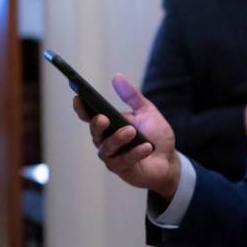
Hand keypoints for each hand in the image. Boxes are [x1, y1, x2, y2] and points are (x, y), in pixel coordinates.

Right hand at [72, 75, 180, 199]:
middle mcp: (105, 141)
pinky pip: (124, 161)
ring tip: (131, 131)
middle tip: (104, 118)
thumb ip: (132, 95)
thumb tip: (117, 76)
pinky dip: (135, 153)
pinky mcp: (122, 170)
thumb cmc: (155, 135)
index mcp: (108, 125)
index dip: (81, 107)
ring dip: (118, 139)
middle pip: (94, 132)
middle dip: (97, 124)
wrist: (169, 160)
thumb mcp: (146, 111)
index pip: (89, 115)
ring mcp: (112, 157)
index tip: (78, 97)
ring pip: (107, 148)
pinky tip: (146, 147)